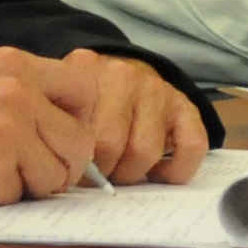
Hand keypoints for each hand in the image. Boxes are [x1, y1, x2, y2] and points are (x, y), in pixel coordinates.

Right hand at [0, 49, 98, 203]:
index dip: (79, 118)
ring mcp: (6, 133)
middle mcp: (17, 95)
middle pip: (81, 141)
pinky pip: (19, 196)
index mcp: (15, 67)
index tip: (59, 133)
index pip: (86, 89)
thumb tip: (69, 107)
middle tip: (29, 168)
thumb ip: (22, 87)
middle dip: (61, 162)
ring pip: (57, 175)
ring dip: (30, 183)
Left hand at [47, 48, 209, 183]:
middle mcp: (122, 76)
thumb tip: (59, 169)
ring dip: (132, 174)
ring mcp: (156, 89)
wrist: (117, 76)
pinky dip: (177, 170)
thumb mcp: (59, 103)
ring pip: (144, 151)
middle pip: (109, 145)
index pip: (76, 132)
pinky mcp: (185, 106)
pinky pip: (191, 146)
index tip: (73, 173)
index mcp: (84, 73)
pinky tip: (158, 172)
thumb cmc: (83, 102)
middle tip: (98, 174)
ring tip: (121, 171)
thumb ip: (56, 125)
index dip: (74, 164)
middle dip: (102, 172)